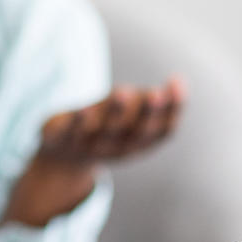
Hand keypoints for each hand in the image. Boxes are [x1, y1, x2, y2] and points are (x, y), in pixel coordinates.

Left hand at [38, 76, 186, 167]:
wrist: (63, 159)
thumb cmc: (107, 128)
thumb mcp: (131, 118)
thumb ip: (152, 103)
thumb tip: (179, 82)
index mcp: (139, 143)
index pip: (162, 130)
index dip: (173, 109)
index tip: (177, 83)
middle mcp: (118, 147)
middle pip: (135, 132)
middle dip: (146, 113)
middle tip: (155, 94)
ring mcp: (90, 145)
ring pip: (105, 131)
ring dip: (115, 114)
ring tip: (123, 92)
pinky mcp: (62, 140)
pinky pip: (71, 133)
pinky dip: (78, 123)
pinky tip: (85, 109)